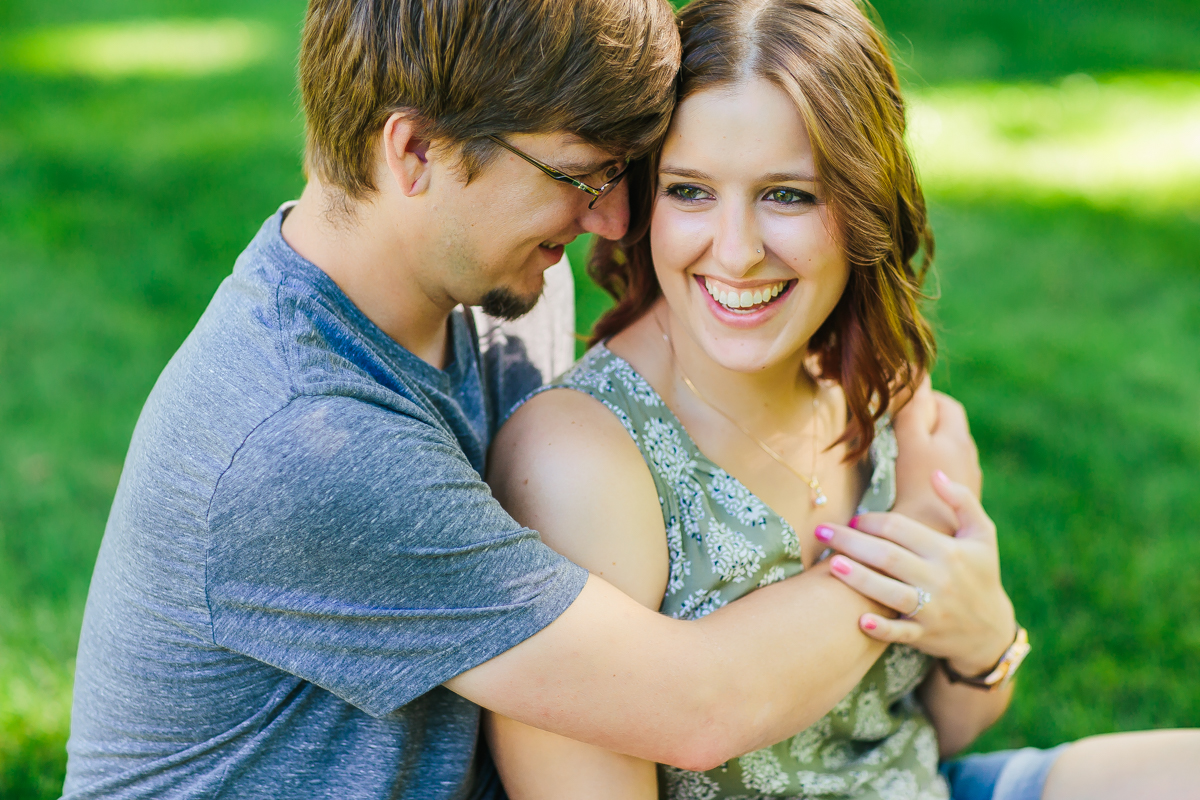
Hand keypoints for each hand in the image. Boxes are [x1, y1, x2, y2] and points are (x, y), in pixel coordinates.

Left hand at [816, 471, 1015, 676]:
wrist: (991, 630)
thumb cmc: (980, 573)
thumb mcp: (982, 535)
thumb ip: (962, 501)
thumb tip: (935, 473)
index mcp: (949, 551)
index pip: (901, 529)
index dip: (872, 521)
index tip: (853, 519)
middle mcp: (939, 579)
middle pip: (888, 557)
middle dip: (851, 543)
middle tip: (822, 532)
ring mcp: (932, 610)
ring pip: (890, 593)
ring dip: (860, 579)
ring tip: (831, 565)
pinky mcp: (925, 636)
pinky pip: (900, 633)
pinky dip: (881, 628)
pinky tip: (859, 619)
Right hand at [892, 378, 981, 534]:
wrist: (927, 544)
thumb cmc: (914, 492)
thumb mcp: (910, 443)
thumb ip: (911, 407)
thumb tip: (913, 371)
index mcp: (956, 439)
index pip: (943, 404)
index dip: (922, 396)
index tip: (898, 400)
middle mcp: (967, 457)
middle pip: (949, 425)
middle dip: (927, 418)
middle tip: (897, 422)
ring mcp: (965, 481)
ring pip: (948, 450)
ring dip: (930, 443)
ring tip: (902, 449)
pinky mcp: (958, 503)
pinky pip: (947, 473)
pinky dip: (932, 466)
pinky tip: (912, 479)